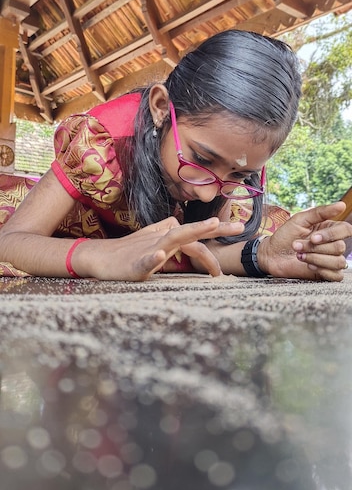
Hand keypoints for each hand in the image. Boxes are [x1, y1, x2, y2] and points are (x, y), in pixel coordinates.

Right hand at [80, 217, 243, 280]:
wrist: (99, 257)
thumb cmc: (129, 250)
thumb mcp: (154, 241)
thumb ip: (171, 235)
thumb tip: (186, 230)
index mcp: (168, 236)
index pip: (197, 232)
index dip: (217, 230)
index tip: (239, 228)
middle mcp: (162, 238)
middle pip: (192, 230)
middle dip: (216, 227)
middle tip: (239, 225)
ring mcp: (149, 249)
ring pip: (174, 238)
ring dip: (192, 230)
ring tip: (211, 225)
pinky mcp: (135, 263)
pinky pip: (145, 260)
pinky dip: (153, 258)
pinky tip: (161, 256)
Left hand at [258, 202, 351, 280]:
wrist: (272, 254)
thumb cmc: (285, 235)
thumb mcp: (300, 220)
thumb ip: (321, 212)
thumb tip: (342, 205)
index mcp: (329, 228)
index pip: (345, 230)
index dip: (331, 235)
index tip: (313, 237)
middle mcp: (332, 243)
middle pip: (339, 247)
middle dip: (315, 248)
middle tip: (298, 246)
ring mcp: (330, 259)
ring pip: (338, 262)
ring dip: (316, 259)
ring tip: (300, 256)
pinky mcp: (326, 273)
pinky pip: (337, 275)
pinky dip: (323, 271)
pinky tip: (309, 266)